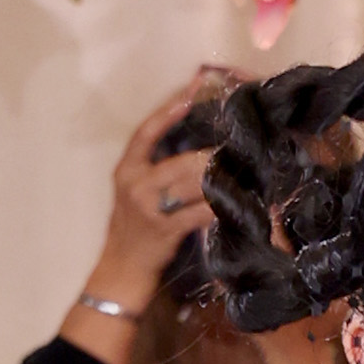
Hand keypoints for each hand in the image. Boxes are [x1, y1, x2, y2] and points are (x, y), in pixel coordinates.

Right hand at [75, 69, 230, 337]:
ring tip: (243, 170)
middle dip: (209, 154)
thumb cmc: (133, 232)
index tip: (190, 92)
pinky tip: (236, 203)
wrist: (120, 271)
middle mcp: (134, 184)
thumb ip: (156, 172)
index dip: (167, 112)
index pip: (145, 132)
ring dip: (220, 179)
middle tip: (236, 143)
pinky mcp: (164, 230)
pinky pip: (198, 212)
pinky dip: (218, 207)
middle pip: (178, 160)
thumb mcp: (135, 195)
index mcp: (125, 170)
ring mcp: (148, 208)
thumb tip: (194, 152)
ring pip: (191, 184)